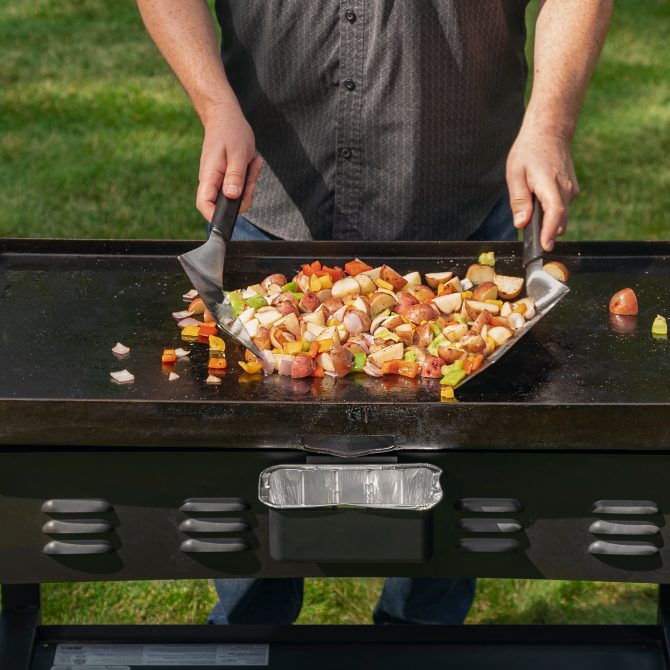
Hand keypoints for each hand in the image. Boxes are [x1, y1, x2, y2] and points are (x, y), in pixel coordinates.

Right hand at [196, 101, 263, 221]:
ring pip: (237, 196)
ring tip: (252, 163)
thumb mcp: (238, 153)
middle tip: (251, 174)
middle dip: (244, 195)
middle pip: (226, 204)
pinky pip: (241, 186)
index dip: (215, 216)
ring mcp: (219, 180)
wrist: (225, 116)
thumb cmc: (230, 131)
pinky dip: (250, 177)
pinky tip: (253, 162)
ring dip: (249, 184)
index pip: (204, 205)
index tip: (231, 215)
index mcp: (209, 176)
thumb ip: (235, 175)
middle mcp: (212, 181)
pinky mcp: (228, 177)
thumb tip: (232, 195)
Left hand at [506, 125, 578, 251]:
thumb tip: (522, 223)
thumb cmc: (529, 152)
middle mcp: (566, 188)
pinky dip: (551, 213)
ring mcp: (572, 189)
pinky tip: (539, 204)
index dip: (550, 231)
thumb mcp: (515, 174)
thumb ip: (519, 200)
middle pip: (560, 220)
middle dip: (547, 233)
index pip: (554, 211)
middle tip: (532, 242)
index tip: (545, 246)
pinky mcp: (573, 190)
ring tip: (532, 215)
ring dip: (548, 222)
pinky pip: (562, 209)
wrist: (550, 132)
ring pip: (561, 216)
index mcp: (550, 183)